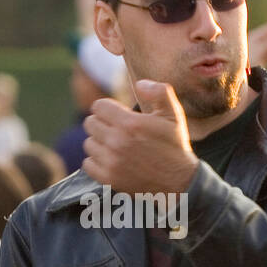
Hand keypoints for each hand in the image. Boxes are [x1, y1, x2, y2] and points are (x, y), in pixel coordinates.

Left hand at [82, 81, 197, 194]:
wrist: (179, 182)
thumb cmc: (174, 145)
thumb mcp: (173, 114)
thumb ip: (158, 91)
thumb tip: (139, 84)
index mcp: (130, 123)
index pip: (98, 107)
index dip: (108, 108)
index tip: (117, 115)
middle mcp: (117, 142)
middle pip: (90, 123)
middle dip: (102, 123)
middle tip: (116, 130)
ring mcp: (111, 162)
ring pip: (88, 143)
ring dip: (99, 142)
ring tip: (115, 145)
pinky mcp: (108, 179)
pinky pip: (87, 164)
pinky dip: (96, 161)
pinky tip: (111, 160)